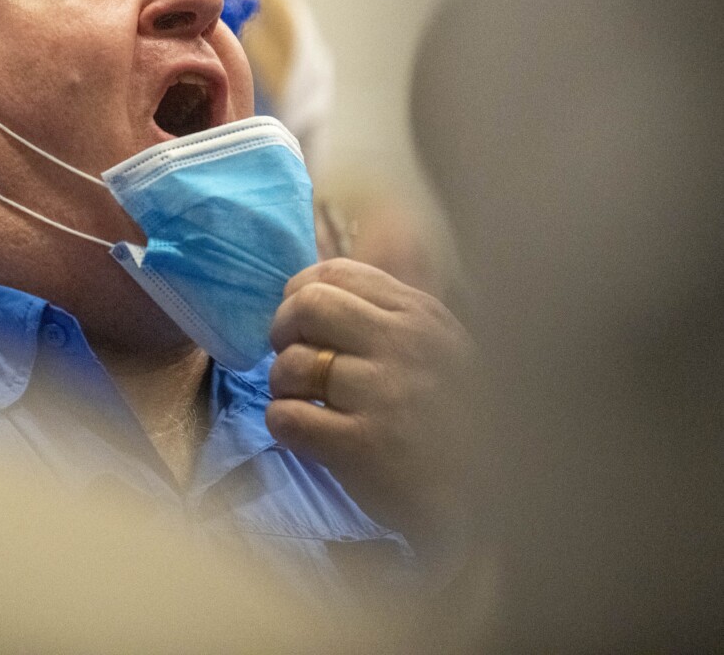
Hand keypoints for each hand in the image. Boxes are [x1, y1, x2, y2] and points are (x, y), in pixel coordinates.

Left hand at [265, 258, 475, 568]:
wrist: (491, 499)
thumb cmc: (454, 421)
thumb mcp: (439, 348)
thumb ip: (387, 316)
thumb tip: (307, 292)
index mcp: (421, 315)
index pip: (336, 273)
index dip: (300, 294)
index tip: (302, 324)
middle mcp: (403, 345)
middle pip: (307, 305)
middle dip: (283, 331)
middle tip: (295, 362)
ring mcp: (383, 393)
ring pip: (291, 363)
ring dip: (282, 385)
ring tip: (305, 402)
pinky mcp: (362, 444)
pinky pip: (286, 416)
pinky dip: (283, 423)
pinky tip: (305, 434)